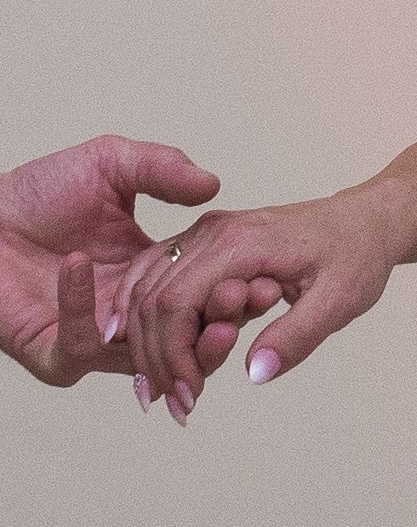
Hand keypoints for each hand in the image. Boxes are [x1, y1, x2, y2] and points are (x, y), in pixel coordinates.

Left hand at [0, 136, 278, 388]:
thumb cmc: (37, 192)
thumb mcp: (112, 164)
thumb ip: (162, 168)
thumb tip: (213, 183)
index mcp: (154, 277)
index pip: (208, 298)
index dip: (240, 294)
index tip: (269, 280)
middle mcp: (130, 316)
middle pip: (190, 343)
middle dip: (222, 328)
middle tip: (245, 302)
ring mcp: (95, 341)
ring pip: (147, 362)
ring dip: (176, 337)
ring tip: (199, 305)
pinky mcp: (54, 354)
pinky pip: (82, 346)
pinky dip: (84, 309)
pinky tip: (79, 265)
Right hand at [121, 184, 410, 424]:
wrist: (363, 222)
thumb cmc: (356, 256)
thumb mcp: (341, 300)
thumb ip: (297, 335)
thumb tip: (255, 372)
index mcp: (240, 244)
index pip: (176, 304)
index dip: (173, 357)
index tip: (188, 397)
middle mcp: (211, 233)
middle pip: (152, 301)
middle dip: (157, 360)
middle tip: (175, 405)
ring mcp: (203, 235)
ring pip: (145, 290)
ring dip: (146, 344)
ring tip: (165, 392)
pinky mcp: (203, 244)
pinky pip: (154, 278)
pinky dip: (142, 316)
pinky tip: (146, 354)